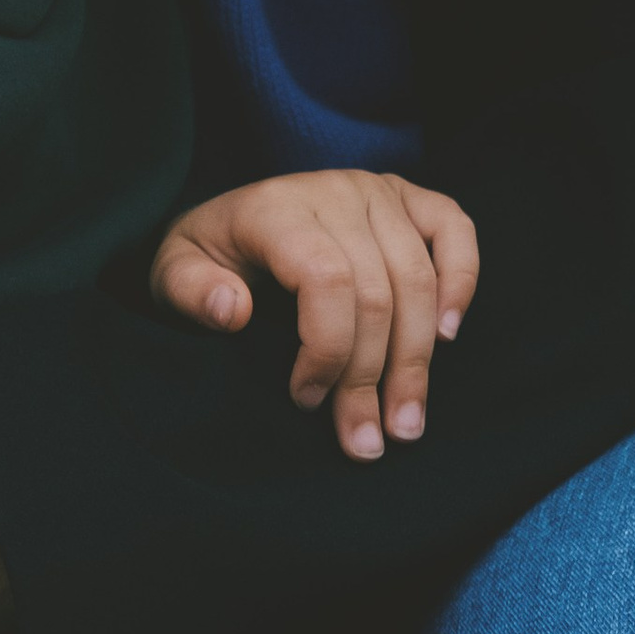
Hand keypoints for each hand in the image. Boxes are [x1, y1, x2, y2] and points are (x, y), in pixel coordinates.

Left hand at [151, 173, 479, 460]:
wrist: (230, 219)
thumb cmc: (207, 258)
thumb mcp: (172, 274)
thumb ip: (189, 292)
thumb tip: (232, 310)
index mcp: (277, 209)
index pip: (327, 280)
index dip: (326, 350)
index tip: (305, 400)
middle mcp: (334, 192)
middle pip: (377, 293)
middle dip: (372, 378)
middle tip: (364, 442)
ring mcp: (376, 191)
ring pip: (419, 280)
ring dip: (417, 361)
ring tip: (405, 423)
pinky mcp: (408, 198)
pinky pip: (456, 231)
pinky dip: (461, 282)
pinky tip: (445, 337)